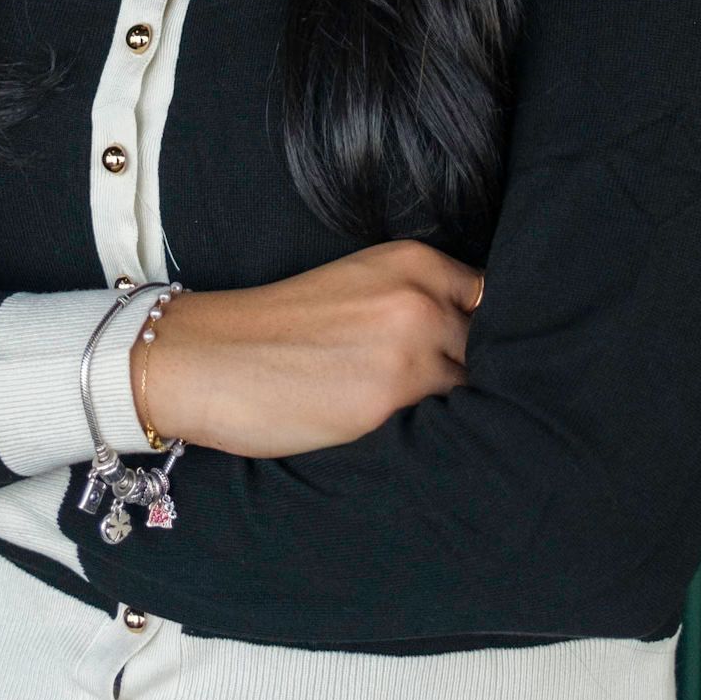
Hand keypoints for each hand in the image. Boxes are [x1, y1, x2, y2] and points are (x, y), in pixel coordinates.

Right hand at [139, 239, 485, 458]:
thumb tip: (472, 345)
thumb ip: (414, 302)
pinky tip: (414, 438)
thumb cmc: (276, 330)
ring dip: (459, 409)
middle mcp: (421, 297)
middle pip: (490, 345)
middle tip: (443, 399)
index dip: (486, 333)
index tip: (473, 357)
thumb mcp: (356, 288)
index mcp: (412, 260)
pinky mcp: (395, 399)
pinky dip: (440, 435)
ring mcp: (413, 347)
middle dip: (474, 372)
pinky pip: (447, 424)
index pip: (491, 297)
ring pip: (474, 388)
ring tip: (425, 423)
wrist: (209, 356)